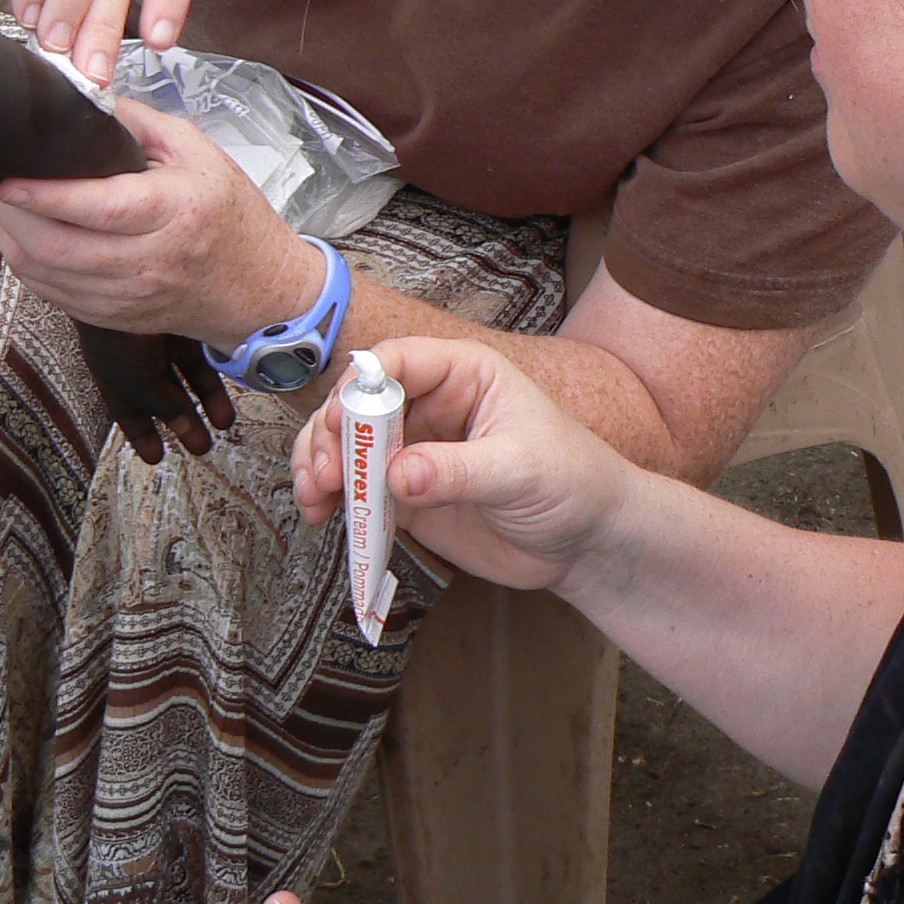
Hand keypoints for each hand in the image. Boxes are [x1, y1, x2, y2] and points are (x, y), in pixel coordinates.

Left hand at [0, 101, 322, 348]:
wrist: (258, 287)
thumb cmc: (230, 215)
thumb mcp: (197, 151)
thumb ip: (137, 122)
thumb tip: (81, 100)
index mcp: (175, 212)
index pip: (100, 208)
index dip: (47, 194)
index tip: (9, 176)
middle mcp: (149, 260)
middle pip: (58, 247)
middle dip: (10, 214)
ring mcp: (128, 295)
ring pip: (46, 275)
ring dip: (10, 239)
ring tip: (1, 204)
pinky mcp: (113, 317)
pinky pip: (52, 295)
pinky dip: (28, 264)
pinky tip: (23, 236)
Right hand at [75, 322, 234, 464]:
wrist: (123, 274)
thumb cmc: (116, 330)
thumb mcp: (135, 381)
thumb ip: (161, 405)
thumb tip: (182, 425)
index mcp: (115, 375)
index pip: (127, 412)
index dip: (141, 436)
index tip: (155, 458)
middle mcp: (137, 357)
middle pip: (164, 396)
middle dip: (184, 422)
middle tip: (201, 446)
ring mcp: (161, 336)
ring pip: (188, 373)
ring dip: (207, 399)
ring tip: (225, 423)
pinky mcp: (185, 316)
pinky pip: (203, 349)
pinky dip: (215, 369)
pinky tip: (232, 384)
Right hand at [292, 340, 632, 594]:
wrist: (587, 541)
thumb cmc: (572, 482)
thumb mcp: (520, 469)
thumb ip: (458, 470)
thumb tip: (397, 475)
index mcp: (463, 374)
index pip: (397, 362)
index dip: (361, 385)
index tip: (342, 422)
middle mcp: (430, 405)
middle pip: (358, 404)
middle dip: (331, 435)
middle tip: (326, 474)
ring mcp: (413, 450)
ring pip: (347, 446)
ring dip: (321, 467)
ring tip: (316, 499)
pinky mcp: (405, 494)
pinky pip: (357, 490)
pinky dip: (332, 501)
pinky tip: (323, 516)